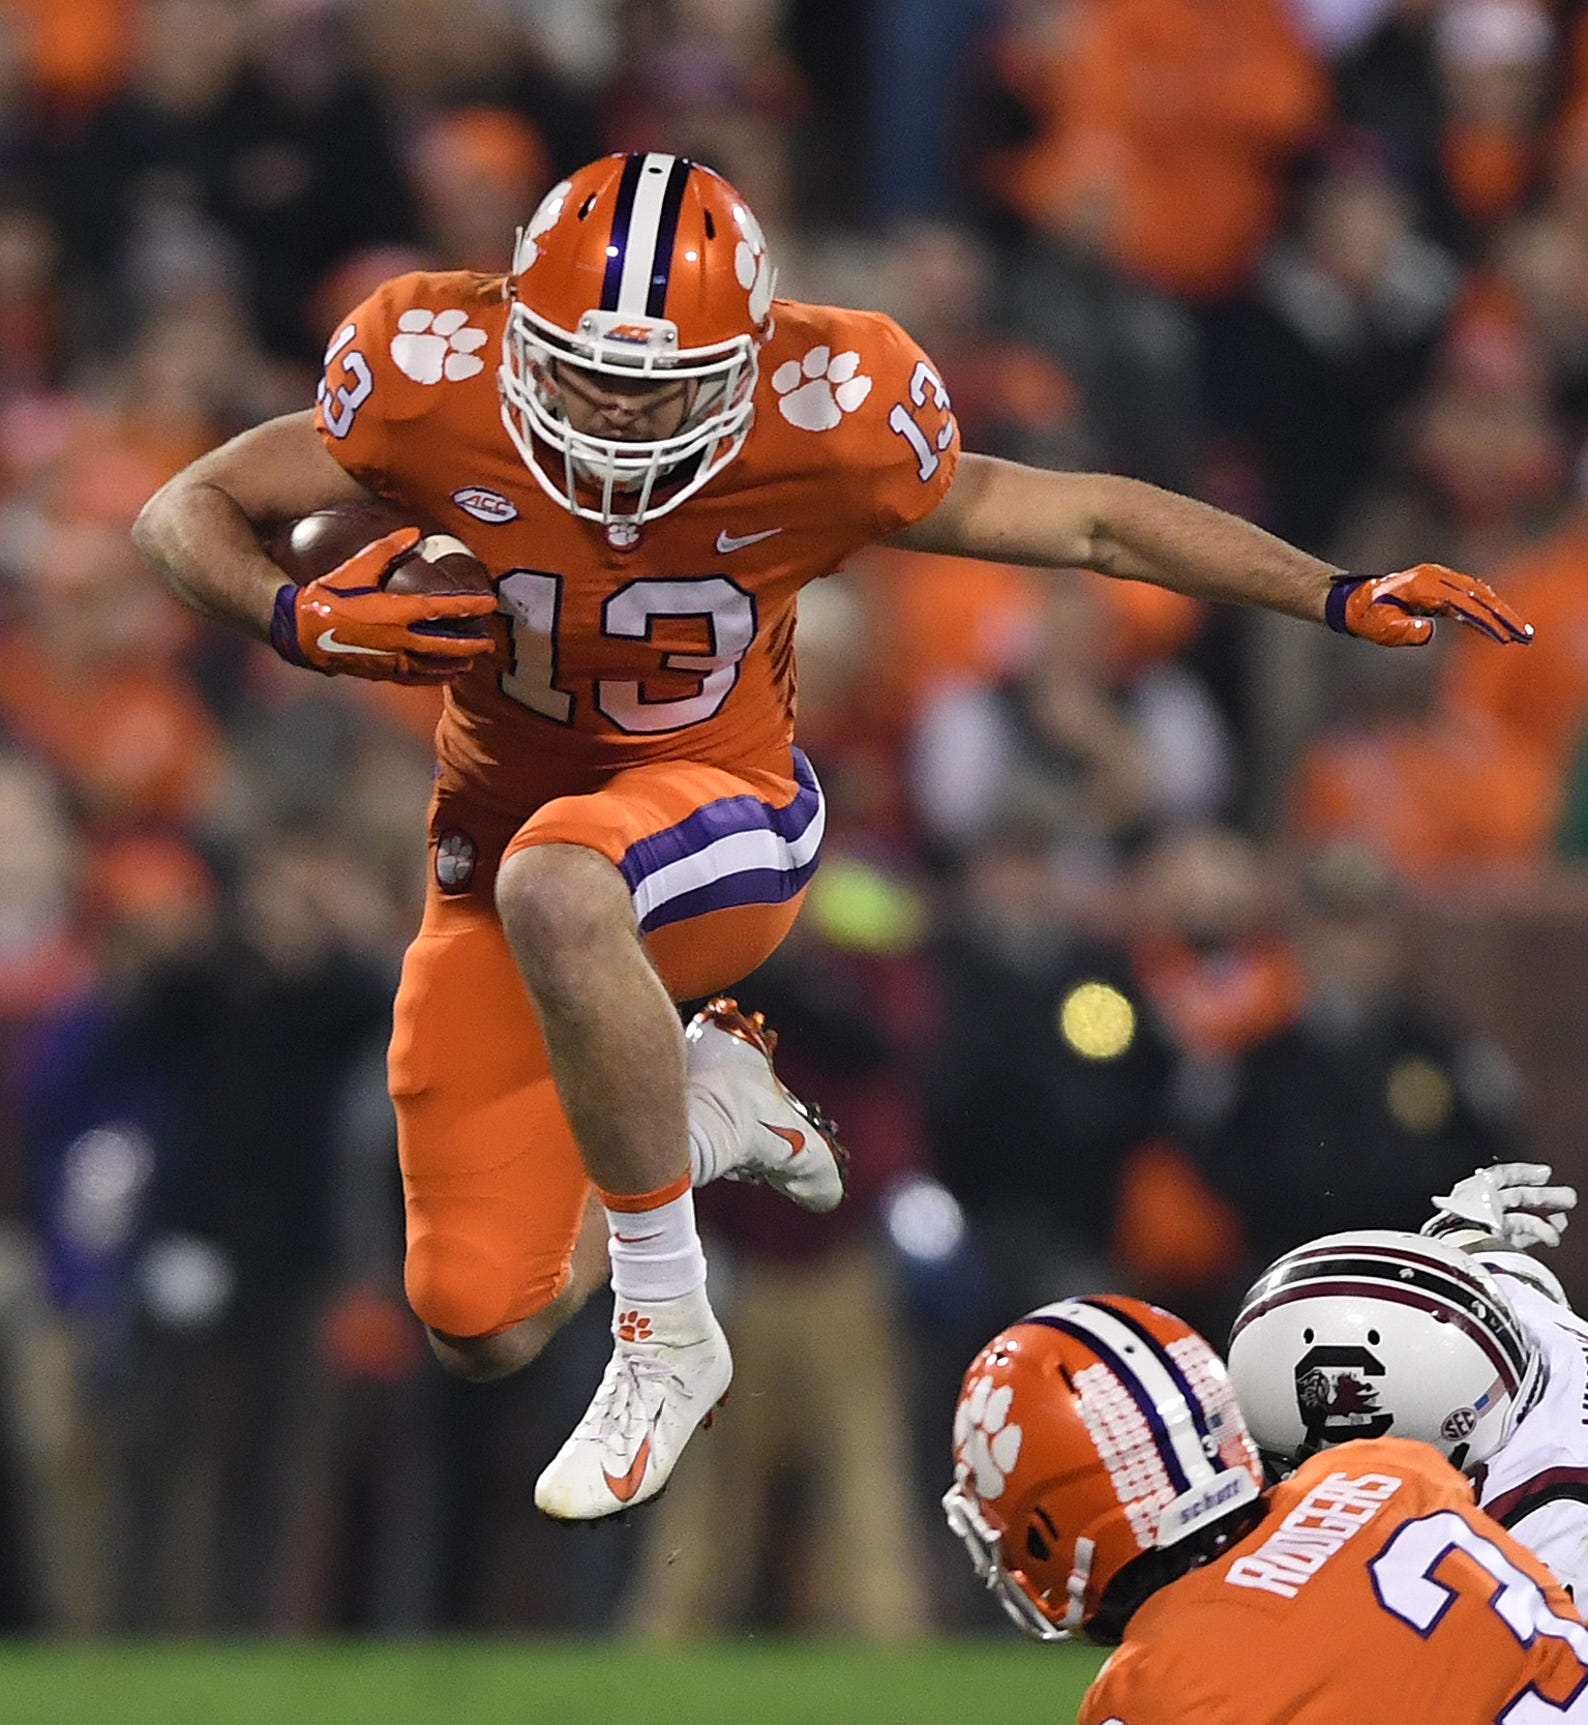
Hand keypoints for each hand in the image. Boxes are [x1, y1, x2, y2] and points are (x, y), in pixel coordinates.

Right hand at [269, 525, 496, 681]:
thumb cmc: (327, 597)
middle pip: (444, 646)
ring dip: (454, 663)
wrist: (300, 632)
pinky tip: (442, 675)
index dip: (468, 606)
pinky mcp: (381, 672)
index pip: (441, 609)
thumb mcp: (356, 568)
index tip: (489, 604)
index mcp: (395, 613)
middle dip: (469, 645)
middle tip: (489, 644)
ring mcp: (391, 660)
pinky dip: (432, 677)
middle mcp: (398, 640)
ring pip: (432, 666)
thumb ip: (386, 549)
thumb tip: (414, 532)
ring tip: (471, 661)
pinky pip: (414, 678)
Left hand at [1326, 565, 1533, 647]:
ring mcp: (1438, 578)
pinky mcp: (1439, 586)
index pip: (1464, 603)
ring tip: (1521, 631)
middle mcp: (1436, 577)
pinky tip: (1500, 620)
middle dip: (1504, 615)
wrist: (1352, 601)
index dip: (1487, 620)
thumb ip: (1403, 631)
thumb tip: (1428, 632)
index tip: (1505, 637)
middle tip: (1526, 635)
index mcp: (1425, 585)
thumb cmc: (1366, 616)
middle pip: (1479, 594)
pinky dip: (1487, 606)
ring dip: (1500, 610)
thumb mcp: (1379, 628)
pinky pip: (1469, 595)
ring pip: (1478, 593)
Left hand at [1423, 1162, 1576, 1250]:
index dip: (1524, 1172)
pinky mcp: (1496, 1247)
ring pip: (1522, 1219)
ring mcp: (1490, 1228)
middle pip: (1517, 1198)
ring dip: (1546, 1220)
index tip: (1546, 1173)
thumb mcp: (1487, 1183)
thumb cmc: (1467, 1211)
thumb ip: (1510, 1175)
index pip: (1500, 1176)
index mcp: (1473, 1189)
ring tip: (1562, 1221)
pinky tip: (1552, 1236)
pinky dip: (1538, 1236)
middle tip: (1569, 1197)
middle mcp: (1481, 1207)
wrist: (1460, 1245)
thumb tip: (1542, 1172)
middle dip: (1544, 1197)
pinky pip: (1520, 1239)